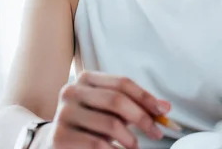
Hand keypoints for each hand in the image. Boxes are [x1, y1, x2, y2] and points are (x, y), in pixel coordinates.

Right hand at [47, 71, 169, 148]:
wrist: (56, 141)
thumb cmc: (91, 123)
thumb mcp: (112, 110)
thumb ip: (136, 106)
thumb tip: (165, 108)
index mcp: (86, 78)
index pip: (122, 83)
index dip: (145, 97)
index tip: (164, 112)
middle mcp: (71, 91)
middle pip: (116, 100)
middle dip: (142, 118)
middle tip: (157, 133)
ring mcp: (63, 114)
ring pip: (109, 125)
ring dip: (130, 139)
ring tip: (134, 146)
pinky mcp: (60, 137)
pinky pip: (98, 144)